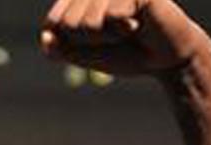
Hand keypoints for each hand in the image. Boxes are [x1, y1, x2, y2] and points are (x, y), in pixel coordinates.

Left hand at [39, 0, 210, 75]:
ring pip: (87, 23)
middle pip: (67, 24)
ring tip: (127, 30)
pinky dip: (122, 31)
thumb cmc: (126, 53)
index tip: (93, 41)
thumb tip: (46, 38)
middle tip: (114, 37)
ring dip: (107, 37)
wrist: (165, 60)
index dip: (70, 43)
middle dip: (89, 41)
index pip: (52, 24)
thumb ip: (60, 48)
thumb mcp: (85, 55)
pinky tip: (138, 24)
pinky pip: (110, 18)